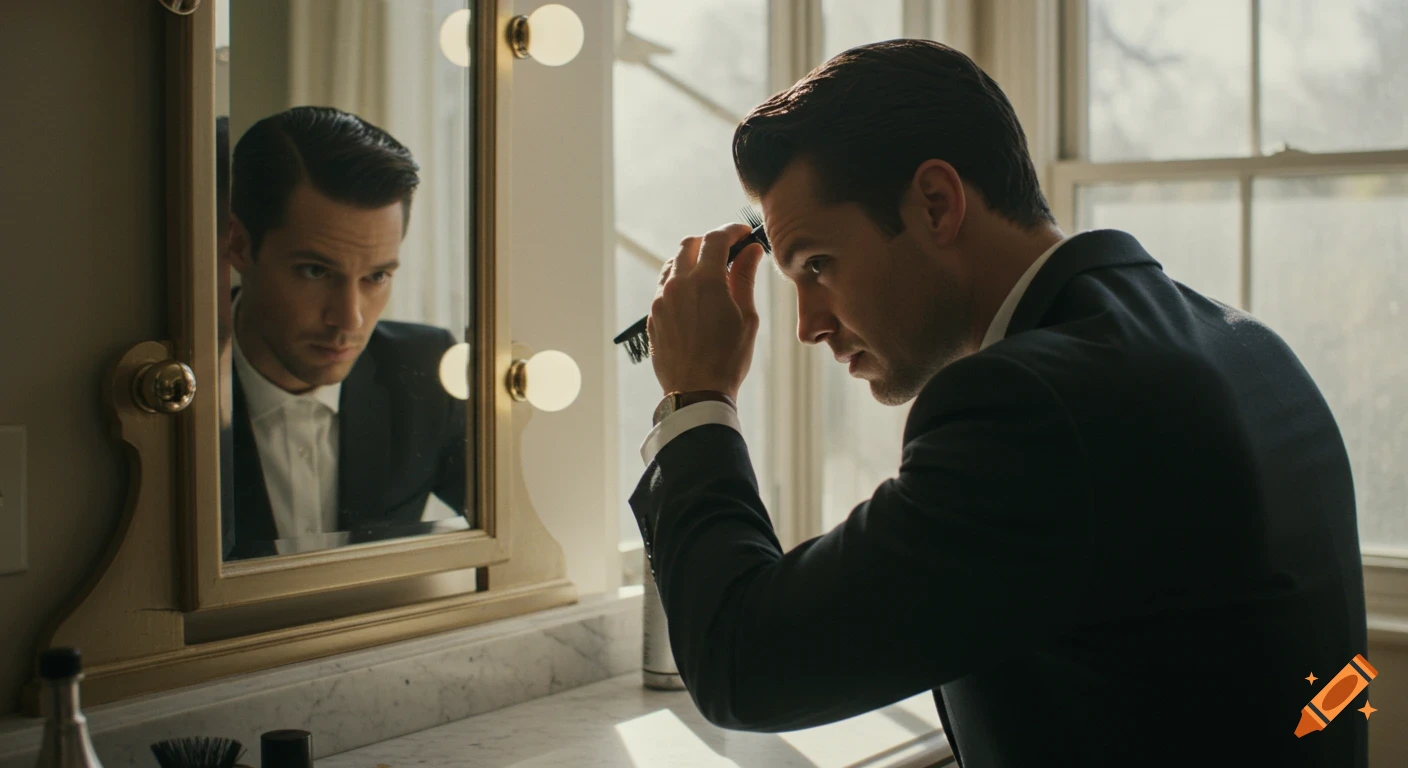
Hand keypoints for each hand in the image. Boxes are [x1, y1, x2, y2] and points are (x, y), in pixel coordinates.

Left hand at [648, 222, 767, 399]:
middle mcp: (677, 285)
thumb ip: (745, 278)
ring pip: (672, 265)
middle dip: (709, 242)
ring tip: (710, 276)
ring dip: (691, 262)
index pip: (716, 238)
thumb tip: (751, 251)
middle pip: (689, 245)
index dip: (732, 231)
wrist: (697, 393)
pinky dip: (679, 284)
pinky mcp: (653, 316)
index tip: (744, 235)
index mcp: (705, 281)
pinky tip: (695, 299)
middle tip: (727, 253)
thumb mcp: (746, 317)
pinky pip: (664, 288)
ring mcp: (661, 301)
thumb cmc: (728, 359)